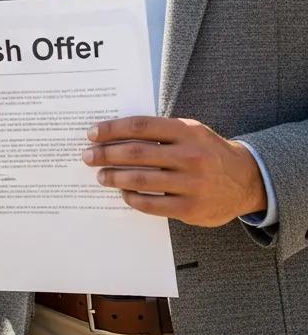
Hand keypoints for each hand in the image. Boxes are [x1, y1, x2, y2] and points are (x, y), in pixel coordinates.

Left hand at [82, 116, 267, 226]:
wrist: (246, 179)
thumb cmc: (206, 151)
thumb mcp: (189, 131)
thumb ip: (159, 131)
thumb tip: (113, 134)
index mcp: (186, 131)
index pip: (140, 126)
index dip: (112, 129)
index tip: (92, 134)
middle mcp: (190, 156)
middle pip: (136, 153)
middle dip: (106, 154)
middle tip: (88, 156)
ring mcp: (192, 184)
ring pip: (141, 180)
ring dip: (115, 177)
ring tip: (101, 176)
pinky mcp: (192, 208)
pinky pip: (152, 205)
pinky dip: (133, 199)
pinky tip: (124, 194)